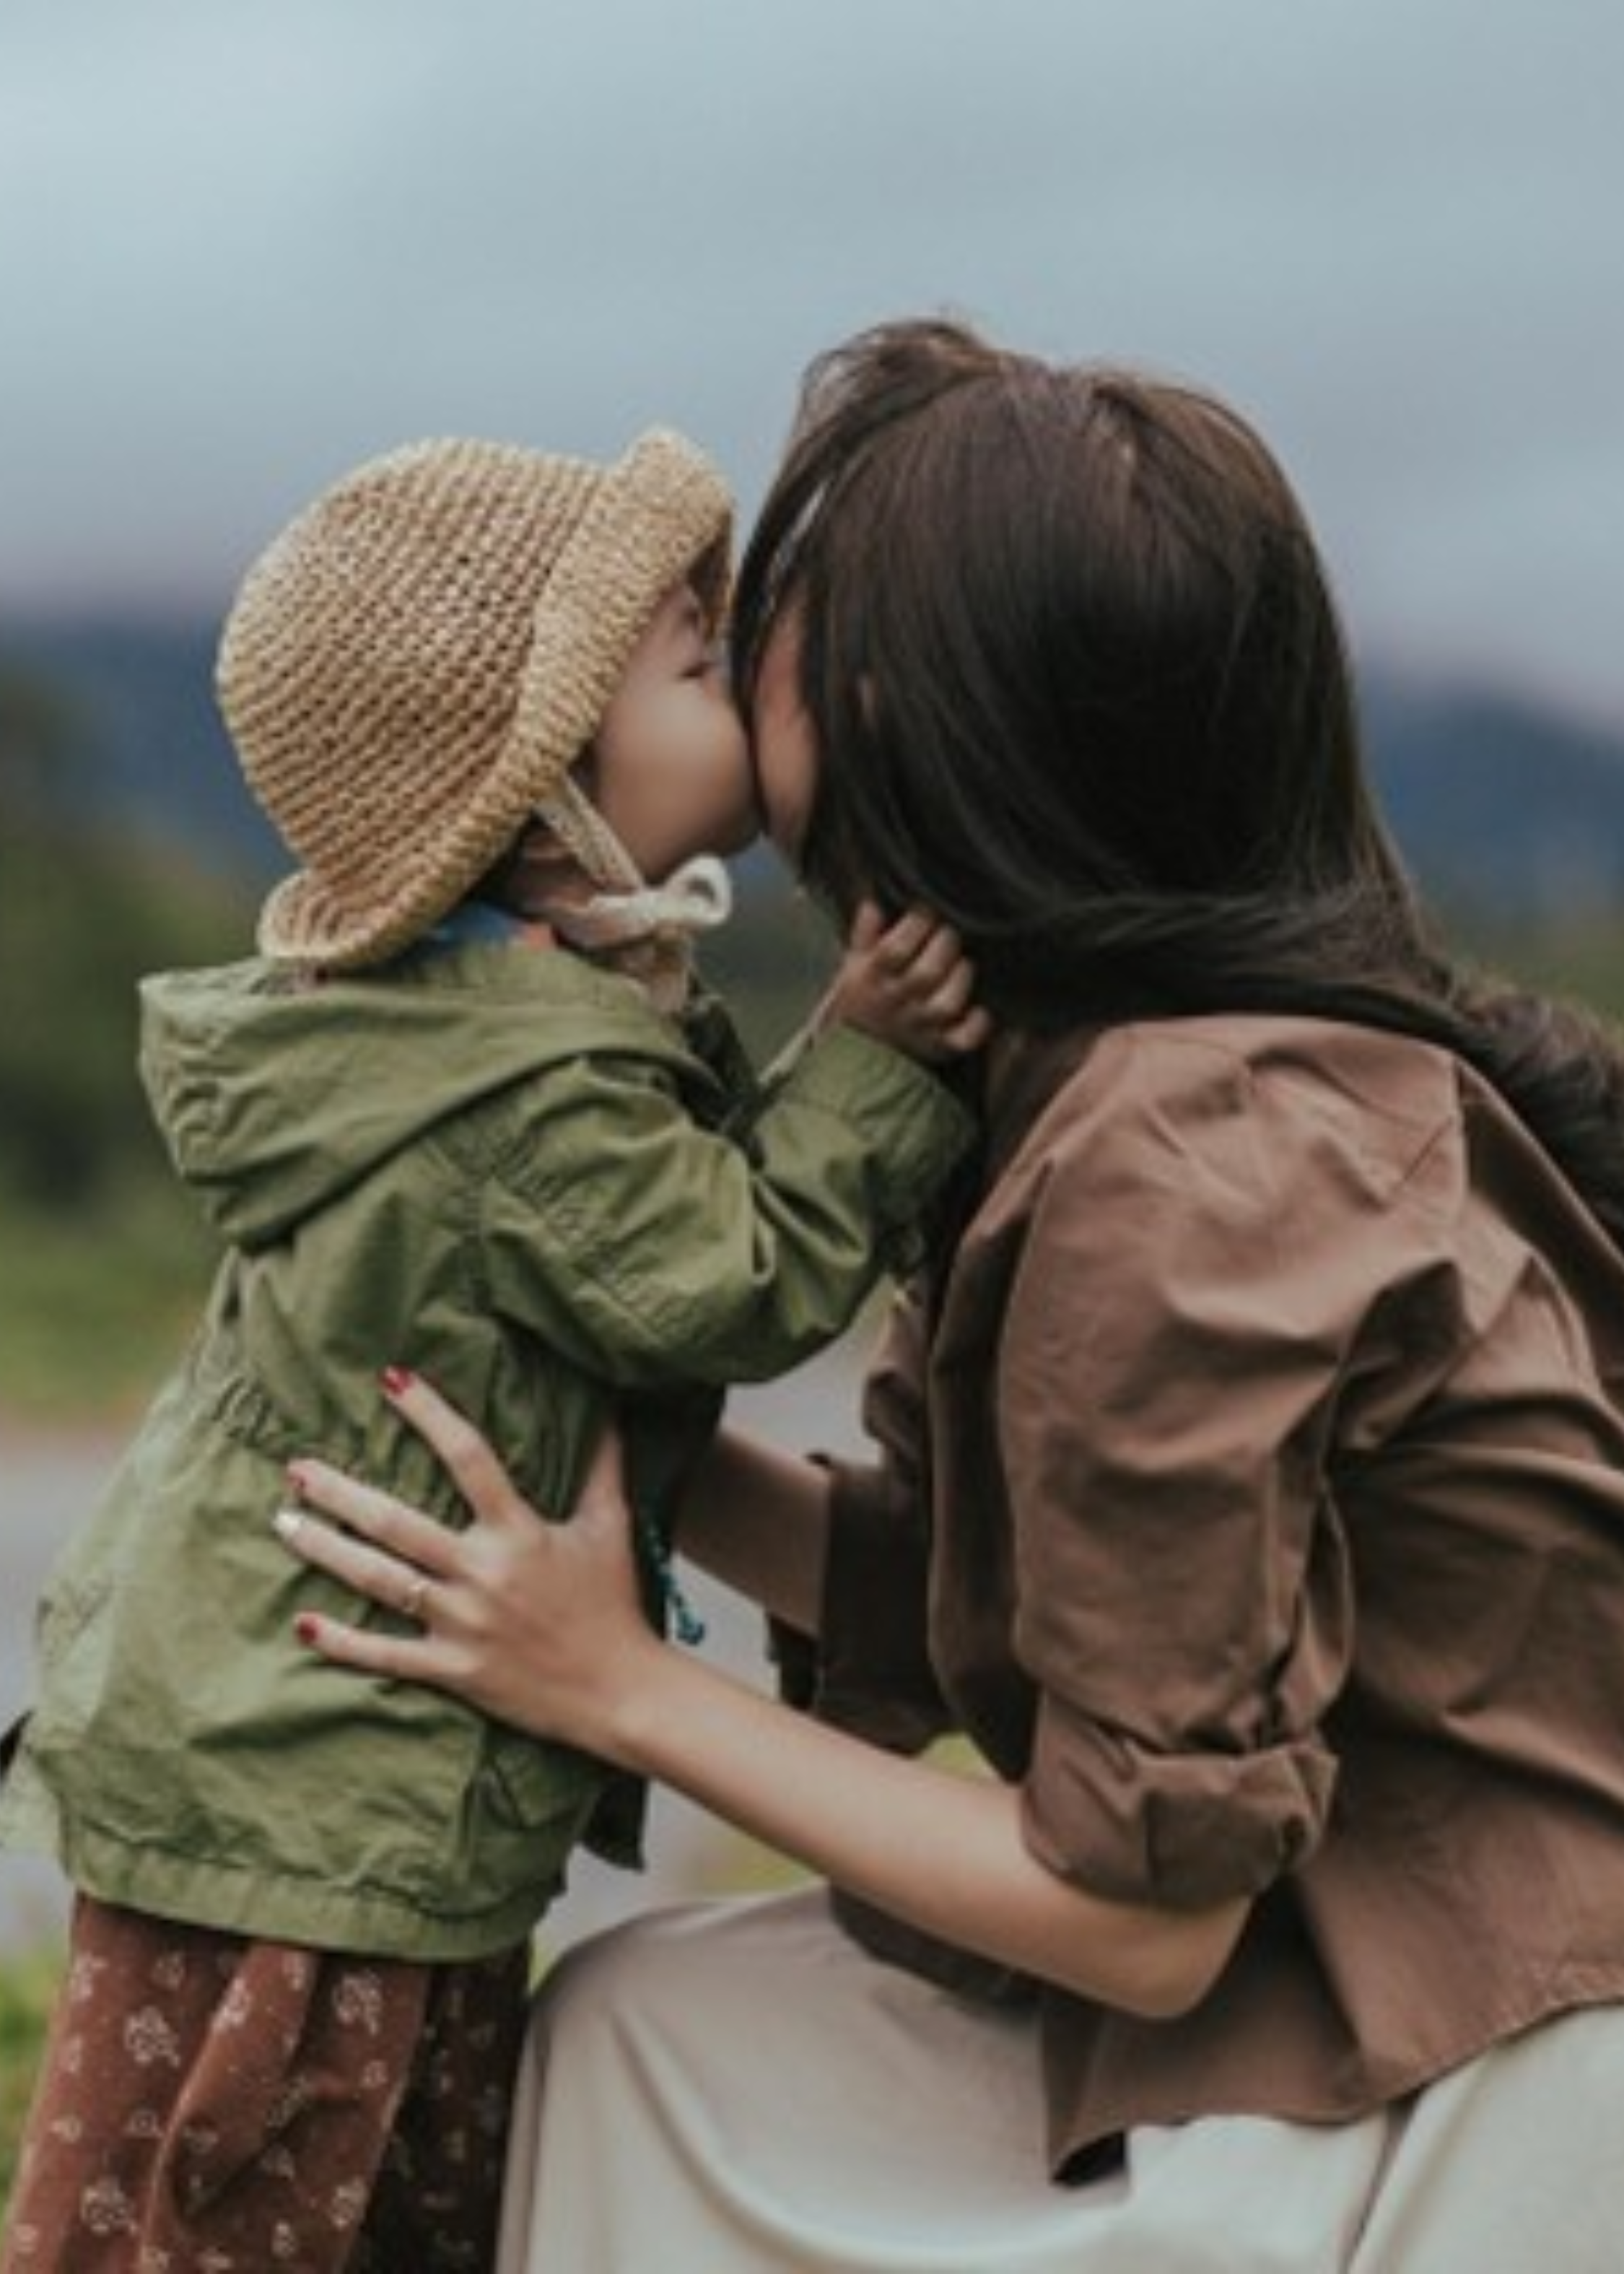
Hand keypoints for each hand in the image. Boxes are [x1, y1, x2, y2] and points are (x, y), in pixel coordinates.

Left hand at [274, 1372, 661, 1759]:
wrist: (620, 1692)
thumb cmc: (614, 1604)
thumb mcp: (611, 1526)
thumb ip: (603, 1465)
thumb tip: (612, 1407)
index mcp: (519, 1532)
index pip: (468, 1458)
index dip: (429, 1414)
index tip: (391, 1380)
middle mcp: (483, 1573)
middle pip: (398, 1523)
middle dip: (341, 1493)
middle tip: (296, 1468)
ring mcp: (463, 1623)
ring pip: (379, 1581)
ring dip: (326, 1550)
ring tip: (283, 1522)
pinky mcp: (453, 1669)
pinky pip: (386, 1655)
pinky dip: (342, 1642)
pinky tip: (302, 1622)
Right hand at [819, 902, 991, 1062]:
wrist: (857, 1052)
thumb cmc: (863, 996)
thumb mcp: (854, 964)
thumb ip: (863, 934)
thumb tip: (872, 905)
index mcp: (871, 979)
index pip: (894, 951)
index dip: (915, 925)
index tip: (925, 912)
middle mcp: (894, 1004)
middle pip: (925, 974)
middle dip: (945, 945)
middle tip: (949, 934)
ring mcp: (918, 1028)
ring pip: (945, 1005)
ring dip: (961, 979)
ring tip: (963, 965)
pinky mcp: (938, 1047)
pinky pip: (962, 1040)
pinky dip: (977, 1025)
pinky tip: (980, 1009)